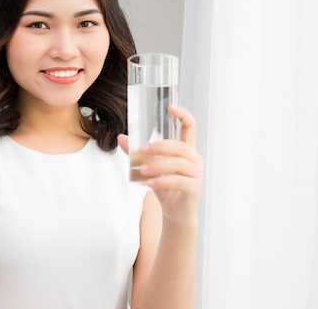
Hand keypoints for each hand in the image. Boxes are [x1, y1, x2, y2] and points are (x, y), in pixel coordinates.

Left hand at [118, 105, 203, 225]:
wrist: (175, 212)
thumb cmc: (164, 186)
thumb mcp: (148, 167)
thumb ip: (137, 153)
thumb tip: (121, 137)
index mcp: (185, 149)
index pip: (189, 127)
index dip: (183, 115)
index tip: (171, 106)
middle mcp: (194, 158)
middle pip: (179, 146)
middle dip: (159, 146)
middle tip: (141, 150)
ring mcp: (196, 173)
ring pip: (177, 163)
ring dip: (157, 165)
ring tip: (140, 170)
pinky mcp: (194, 187)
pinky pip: (178, 180)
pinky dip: (162, 181)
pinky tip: (149, 184)